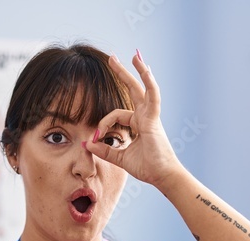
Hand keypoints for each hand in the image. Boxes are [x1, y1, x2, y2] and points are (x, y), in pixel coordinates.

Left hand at [84, 51, 184, 190]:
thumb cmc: (147, 168)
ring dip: (137, 71)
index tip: (95, 138)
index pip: (116, 115)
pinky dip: (149, 82)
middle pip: (132, 90)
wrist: (162, 176)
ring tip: (133, 55)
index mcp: (138, 124)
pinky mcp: (154, 119)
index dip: (103, 124)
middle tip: (111, 57)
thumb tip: (87, 143)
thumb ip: (104, 150)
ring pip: (142, 88)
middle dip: (122, 74)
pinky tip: (145, 68)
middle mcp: (145, 117)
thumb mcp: (120, 158)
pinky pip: (152, 96)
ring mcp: (150, 116)